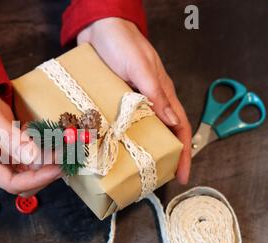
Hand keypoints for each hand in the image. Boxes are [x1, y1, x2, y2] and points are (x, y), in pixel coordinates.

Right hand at [0, 87, 60, 193]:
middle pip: (24, 182)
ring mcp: (4, 159)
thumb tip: (34, 157)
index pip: (11, 183)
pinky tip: (54, 141)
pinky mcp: (13, 150)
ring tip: (65, 148)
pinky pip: (33, 157)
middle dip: (45, 172)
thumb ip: (10, 137)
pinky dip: (45, 151)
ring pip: (31, 171)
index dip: (36, 179)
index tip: (57, 168)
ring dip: (49, 162)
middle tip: (66, 156)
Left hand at [77, 17, 191, 183]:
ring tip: (129, 169)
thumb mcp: (140, 67)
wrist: (97, 27)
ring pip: (137, 130)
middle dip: (160, 156)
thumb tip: (171, 121)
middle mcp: (147, 100)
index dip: (182, 153)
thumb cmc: (122, 42)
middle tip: (153, 178)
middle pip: (159, 133)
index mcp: (161, 92)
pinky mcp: (111, 98)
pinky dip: (114, 135)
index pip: (178, 127)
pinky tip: (106, 147)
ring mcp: (128, 100)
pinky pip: (116, 121)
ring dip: (136, 148)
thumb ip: (154, 92)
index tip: (181, 175)